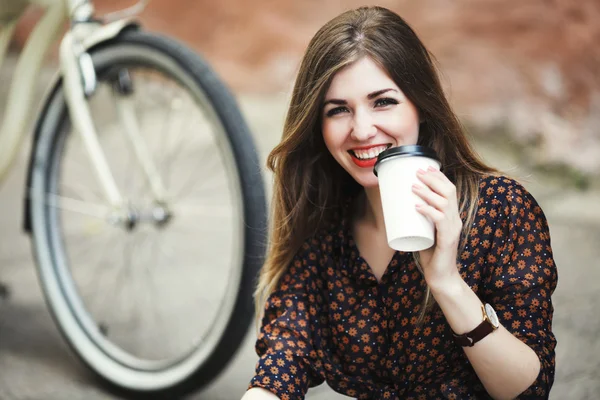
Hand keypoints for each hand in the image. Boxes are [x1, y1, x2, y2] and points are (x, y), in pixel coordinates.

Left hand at [412, 166, 461, 287]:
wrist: (441, 276)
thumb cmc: (432, 254)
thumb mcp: (425, 231)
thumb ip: (419, 220)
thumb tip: (401, 205)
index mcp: (452, 216)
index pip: (450, 190)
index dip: (439, 177)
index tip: (424, 168)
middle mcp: (456, 219)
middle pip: (449, 191)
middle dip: (433, 179)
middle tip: (417, 172)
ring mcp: (453, 229)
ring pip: (444, 203)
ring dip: (427, 192)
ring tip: (413, 186)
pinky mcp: (448, 239)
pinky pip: (440, 220)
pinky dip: (428, 211)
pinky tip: (417, 206)